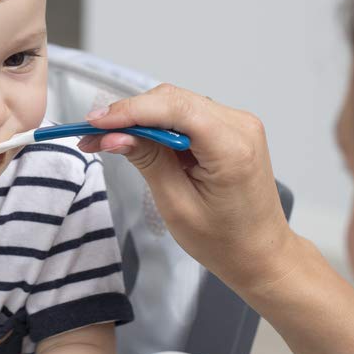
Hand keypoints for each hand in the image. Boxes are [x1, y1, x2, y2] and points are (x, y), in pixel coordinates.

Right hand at [81, 85, 296, 301]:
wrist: (260, 254)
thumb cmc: (224, 241)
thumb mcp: (177, 205)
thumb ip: (148, 161)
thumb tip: (114, 135)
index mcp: (232, 148)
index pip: (175, 108)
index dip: (130, 110)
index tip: (94, 122)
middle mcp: (240, 126)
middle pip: (173, 100)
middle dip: (129, 113)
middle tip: (92, 134)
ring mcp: (239, 124)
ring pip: (177, 103)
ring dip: (141, 118)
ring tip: (107, 139)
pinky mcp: (231, 129)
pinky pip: (187, 114)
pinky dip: (158, 124)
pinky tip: (136, 139)